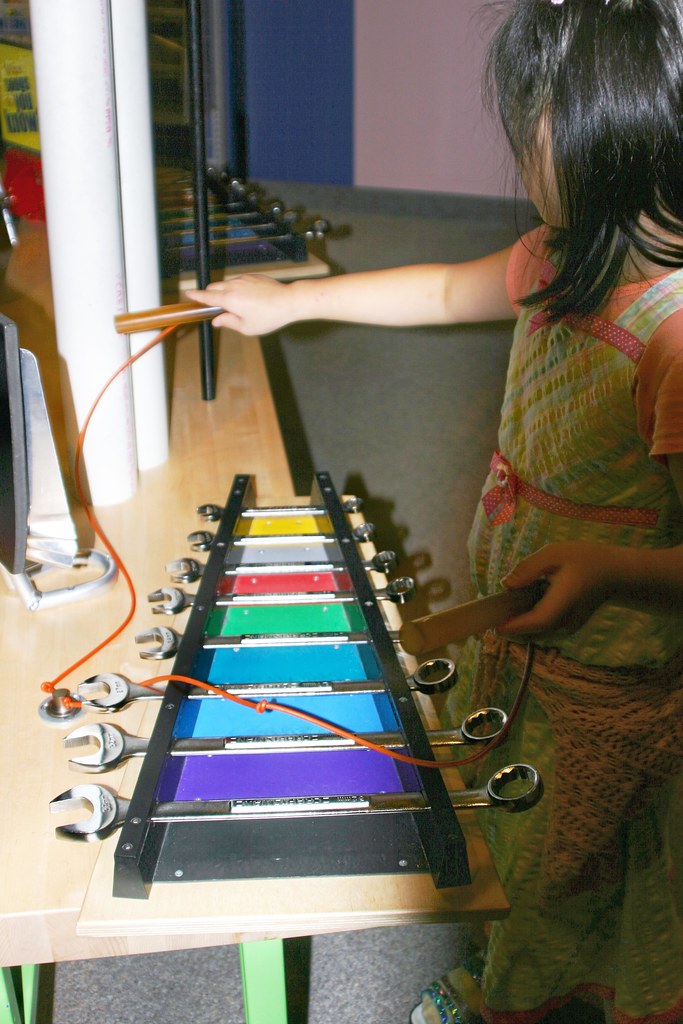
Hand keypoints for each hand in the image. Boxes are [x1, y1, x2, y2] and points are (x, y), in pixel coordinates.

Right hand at [186, 275, 292, 335]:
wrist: (288, 301)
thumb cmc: (268, 317)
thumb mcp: (246, 327)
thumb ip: (228, 322)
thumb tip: (217, 320)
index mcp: (228, 299)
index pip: (206, 296)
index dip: (196, 296)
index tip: (188, 294)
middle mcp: (233, 286)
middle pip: (213, 287)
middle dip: (210, 295)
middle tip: (215, 307)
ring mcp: (243, 279)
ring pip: (226, 284)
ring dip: (224, 292)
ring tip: (236, 306)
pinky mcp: (253, 276)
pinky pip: (239, 281)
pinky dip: (237, 288)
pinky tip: (248, 299)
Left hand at [496, 542, 616, 636]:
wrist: (613, 574)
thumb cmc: (584, 559)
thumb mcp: (554, 554)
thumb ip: (528, 569)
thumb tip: (506, 585)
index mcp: (565, 601)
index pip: (539, 621)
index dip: (516, 626)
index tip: (495, 626)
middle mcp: (567, 620)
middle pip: (533, 631)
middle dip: (511, 626)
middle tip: (493, 613)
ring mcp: (568, 627)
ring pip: (537, 632)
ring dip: (519, 623)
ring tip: (506, 606)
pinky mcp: (567, 627)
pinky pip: (543, 628)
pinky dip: (529, 620)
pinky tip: (523, 604)